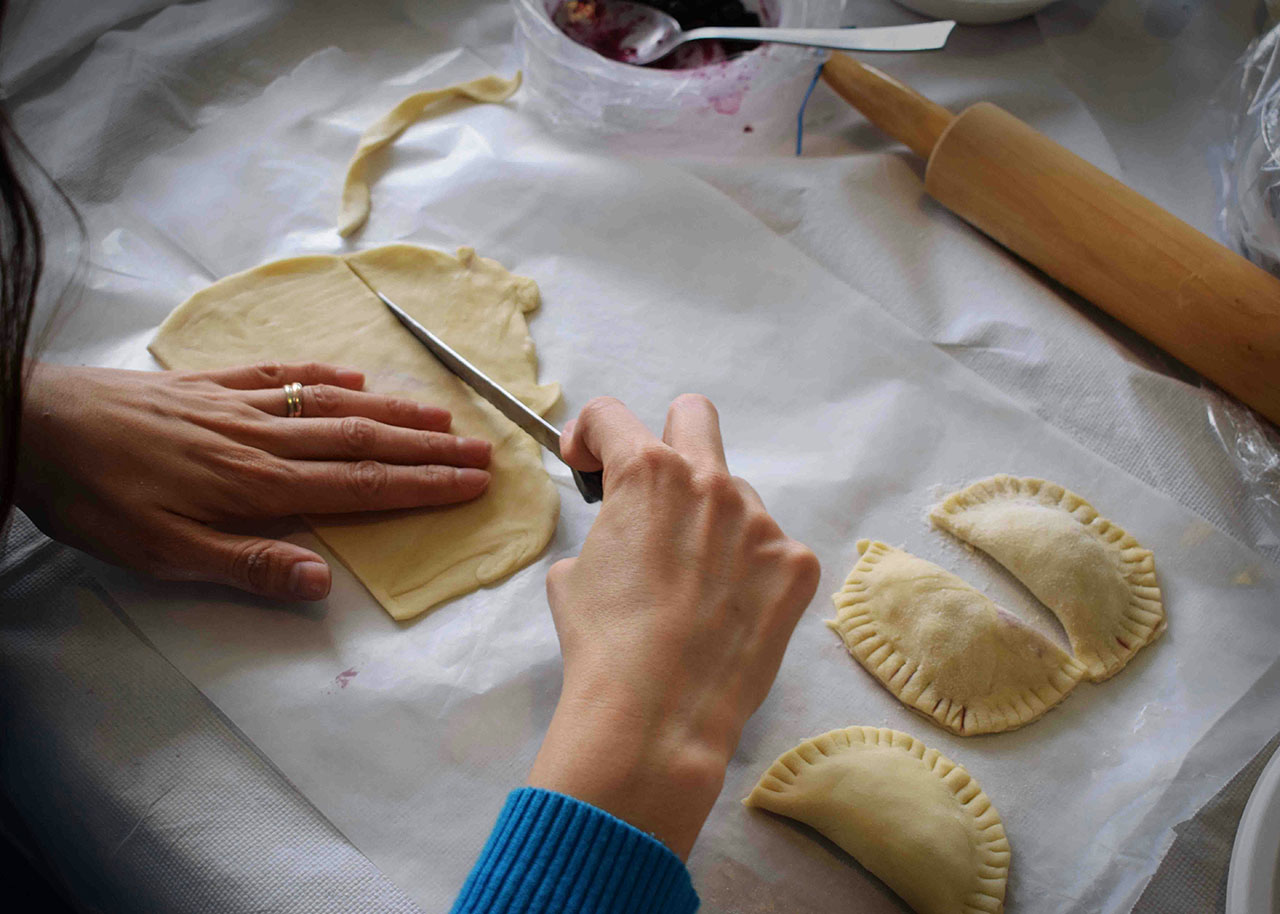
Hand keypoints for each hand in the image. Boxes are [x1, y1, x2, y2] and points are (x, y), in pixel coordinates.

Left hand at [16, 361, 492, 600]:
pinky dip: (325, 376)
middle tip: (483, 449)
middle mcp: (263, 438)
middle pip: (362, 441)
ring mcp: (238, 404)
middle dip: (428, 449)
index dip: (422, 486)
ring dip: (394, 412)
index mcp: (258, 484)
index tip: (473, 483)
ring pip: (333, 405)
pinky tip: (353, 379)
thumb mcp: (160, 553)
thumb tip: (322, 582)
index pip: (360, 485)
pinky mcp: (209, 385)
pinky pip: (281, 375)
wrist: (34, 422)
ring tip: (442, 415)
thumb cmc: (95, 498)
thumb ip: (245, 563)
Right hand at [527, 395, 819, 858]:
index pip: (611, 416)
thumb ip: (602, 532)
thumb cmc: (603, 646)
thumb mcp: (572, 577)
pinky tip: (727, 614)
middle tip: (654, 491)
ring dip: (711, 524)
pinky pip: (768, 550)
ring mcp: (761, 522)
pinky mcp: (796, 564)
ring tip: (692, 589)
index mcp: (646, 473)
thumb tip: (620, 536)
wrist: (658, 717)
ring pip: (735, 497)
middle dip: (666, 439)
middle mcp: (710, 482)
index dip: (588, 435)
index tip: (587, 464)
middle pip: (693, 416)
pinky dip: (747, 571)